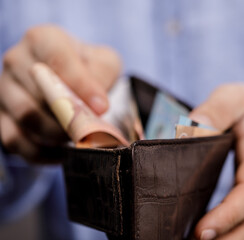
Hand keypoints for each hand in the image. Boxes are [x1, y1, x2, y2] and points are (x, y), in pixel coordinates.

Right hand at [0, 24, 120, 161]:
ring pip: (26, 118)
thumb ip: (102, 76)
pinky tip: (63, 152)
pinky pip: (16, 141)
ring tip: (80, 139)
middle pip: (39, 93)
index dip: (80, 85)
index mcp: (43, 40)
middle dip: (70, 117)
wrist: (71, 79)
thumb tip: (96, 105)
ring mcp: (5, 89)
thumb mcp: (104, 63)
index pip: (57, 59)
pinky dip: (42, 152)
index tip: (101, 107)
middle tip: (93, 130)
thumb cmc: (88, 68)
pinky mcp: (1, 116)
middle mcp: (17, 60)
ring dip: (58, 134)